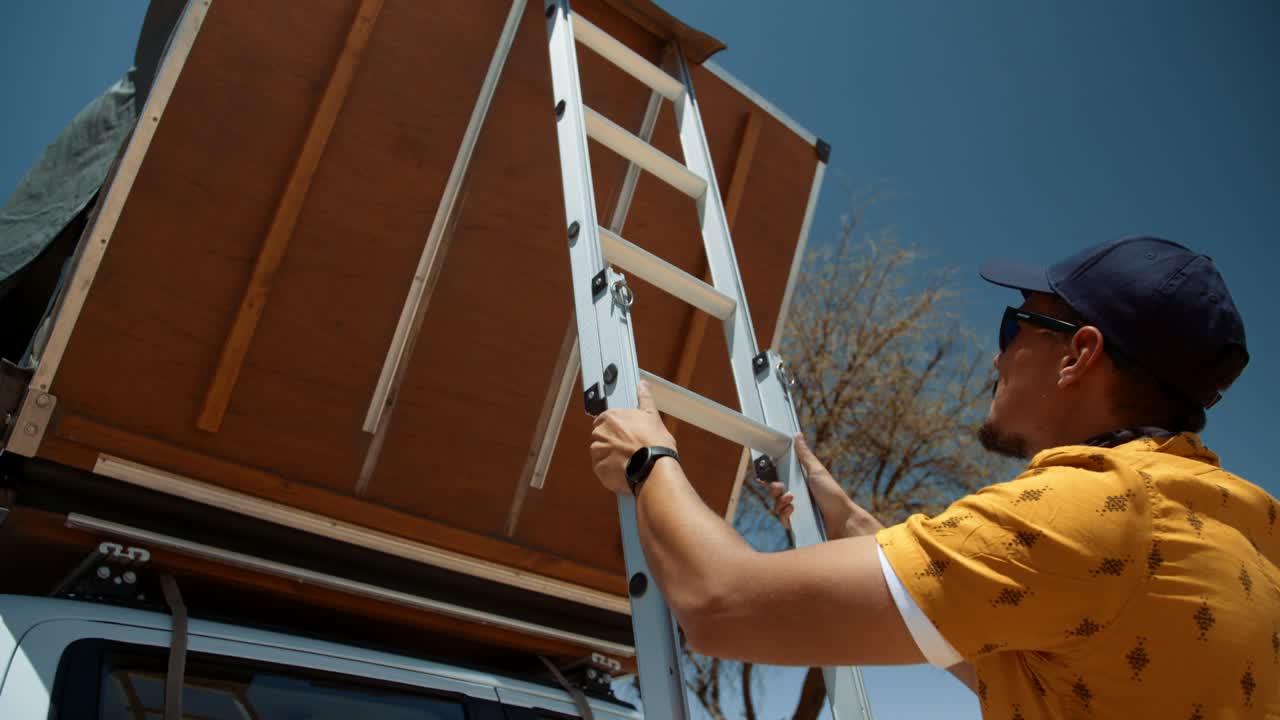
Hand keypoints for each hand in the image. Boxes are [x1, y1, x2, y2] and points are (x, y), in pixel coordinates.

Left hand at [590, 381, 677, 494]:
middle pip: (601, 437)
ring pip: (600, 453)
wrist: (654, 467)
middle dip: (612, 442)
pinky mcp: (599, 468)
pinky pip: (601, 468)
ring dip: (610, 456)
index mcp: (611, 417)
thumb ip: (644, 398)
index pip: (605, 420)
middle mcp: (601, 432)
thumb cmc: (655, 443)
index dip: (616, 429)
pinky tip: (624, 469)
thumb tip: (643, 385)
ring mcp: (598, 451)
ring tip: (629, 460)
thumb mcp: (652, 416)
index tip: (626, 435)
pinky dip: (610, 470)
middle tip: (629, 448)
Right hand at [763, 434, 883, 538]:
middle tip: (779, 487)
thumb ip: (804, 455)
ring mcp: (796, 510)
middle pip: (774, 493)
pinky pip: (782, 519)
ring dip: (780, 502)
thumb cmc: (832, 493)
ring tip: (792, 499)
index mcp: (799, 482)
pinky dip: (785, 514)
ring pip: (776, 506)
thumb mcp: (817, 471)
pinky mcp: (797, 524)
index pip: (779, 479)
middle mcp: (796, 496)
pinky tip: (793, 510)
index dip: (769, 478)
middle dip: (774, 489)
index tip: (761, 477)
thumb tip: (797, 435)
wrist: (841, 518)